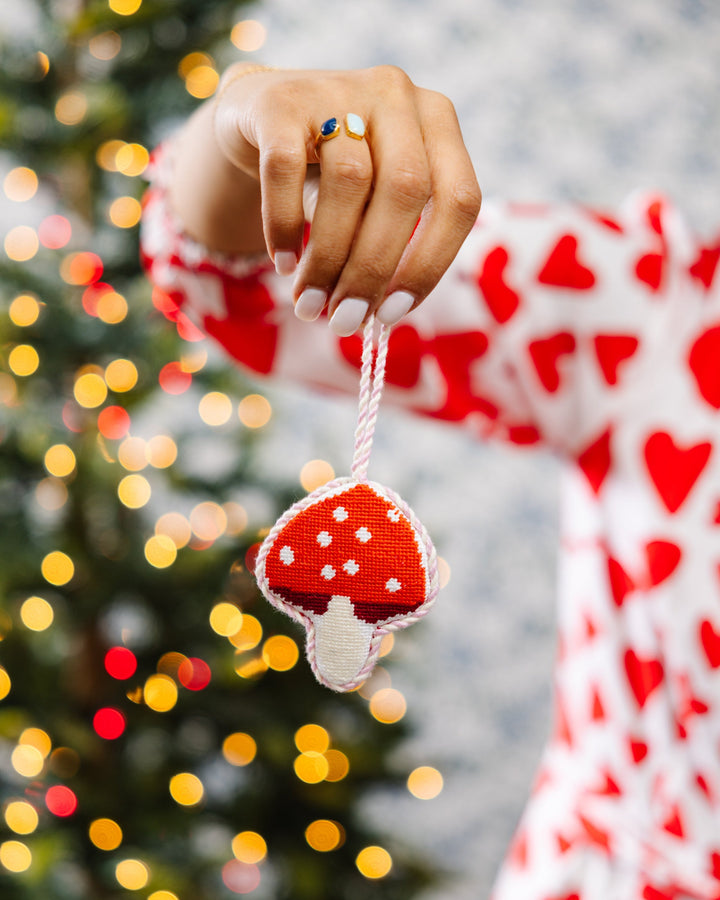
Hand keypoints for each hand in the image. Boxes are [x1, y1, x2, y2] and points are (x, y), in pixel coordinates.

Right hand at [213, 65, 481, 334]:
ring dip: (327, 258)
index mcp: (439, 122)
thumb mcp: (377, 199)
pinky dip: (285, 226)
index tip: (393, 315)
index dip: (430, 264)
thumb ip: (391, 242)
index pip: (458, 200)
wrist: (263, 117)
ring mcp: (341, 88)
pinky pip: (285, 169)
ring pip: (349, 183)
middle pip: (405, 191)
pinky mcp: (282, 99)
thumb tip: (375, 318)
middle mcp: (398, 96)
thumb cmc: (335, 174)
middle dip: (373, 269)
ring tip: (308, 304)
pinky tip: (283, 264)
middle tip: (344, 321)